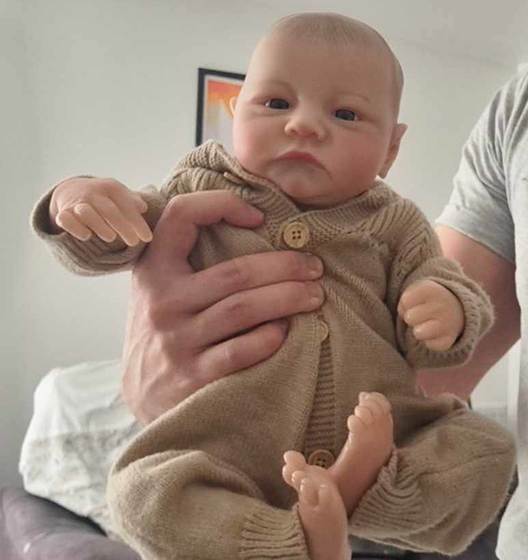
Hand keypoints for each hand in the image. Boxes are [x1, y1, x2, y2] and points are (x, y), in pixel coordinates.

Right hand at [49, 177, 152, 245]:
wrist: (72, 190)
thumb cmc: (105, 198)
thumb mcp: (119, 195)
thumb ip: (132, 202)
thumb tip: (143, 208)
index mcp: (111, 188)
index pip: (126, 205)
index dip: (137, 222)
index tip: (148, 238)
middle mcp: (93, 193)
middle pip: (109, 210)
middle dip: (123, 227)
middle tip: (134, 242)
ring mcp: (77, 203)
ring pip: (86, 212)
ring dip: (99, 225)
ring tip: (111, 238)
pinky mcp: (63, 213)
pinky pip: (66, 220)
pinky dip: (75, 228)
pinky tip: (86, 236)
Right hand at [122, 190, 324, 423]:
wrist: (143, 394)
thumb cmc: (164, 330)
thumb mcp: (160, 289)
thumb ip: (187, 261)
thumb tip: (254, 226)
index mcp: (153, 269)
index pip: (181, 215)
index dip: (222, 205)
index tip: (259, 218)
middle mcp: (161, 302)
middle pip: (235, 273)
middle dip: (285, 267)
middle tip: (314, 268)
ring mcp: (176, 341)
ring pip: (244, 309)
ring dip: (288, 298)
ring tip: (315, 295)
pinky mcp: (193, 377)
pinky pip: (242, 351)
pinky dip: (271, 337)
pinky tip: (287, 331)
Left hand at [397, 280, 464, 351]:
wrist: (456, 308)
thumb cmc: (428, 299)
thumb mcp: (416, 290)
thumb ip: (404, 300)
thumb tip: (405, 316)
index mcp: (432, 290)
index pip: (405, 301)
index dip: (406, 304)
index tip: (416, 302)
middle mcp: (442, 306)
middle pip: (409, 318)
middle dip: (412, 317)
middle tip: (423, 314)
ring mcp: (447, 323)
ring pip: (418, 333)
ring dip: (419, 330)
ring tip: (427, 323)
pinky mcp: (449, 339)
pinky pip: (430, 345)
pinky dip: (430, 341)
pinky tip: (436, 332)